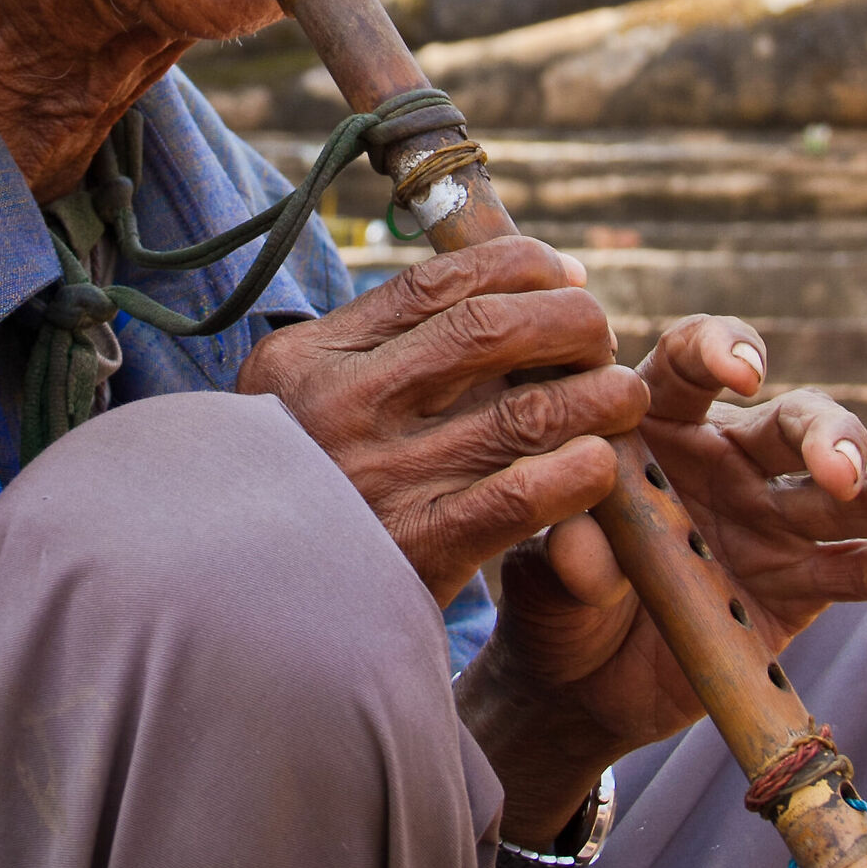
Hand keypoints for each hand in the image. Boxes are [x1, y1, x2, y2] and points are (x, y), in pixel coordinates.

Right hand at [238, 235, 649, 604]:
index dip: (520, 266)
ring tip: (626, 394)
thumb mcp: (300, 397)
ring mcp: (378, 479)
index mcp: (309, 357)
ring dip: (595, 394)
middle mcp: (340, 407)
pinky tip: (602, 463)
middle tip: (600, 335)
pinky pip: (517, 497)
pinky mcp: (416, 550)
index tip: (564, 275)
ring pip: (521, 412)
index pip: (435, 283)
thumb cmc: (296, 484)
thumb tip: (515, 281)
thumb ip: (382, 344)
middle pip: (488, 330)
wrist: (240, 601)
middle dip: (568, 321)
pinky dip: (575, 473)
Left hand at [459, 314, 866, 844]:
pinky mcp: (803, 584)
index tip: (741, 374)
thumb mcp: (544, 579)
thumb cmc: (553, 603)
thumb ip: (569, 558)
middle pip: (791, 422)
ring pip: (847, 496)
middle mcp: (726, 457)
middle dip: (827, 437)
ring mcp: (773, 519)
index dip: (719, 351)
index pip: (690, 361)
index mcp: (653, 424)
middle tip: (841, 471)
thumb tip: (580, 543)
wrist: (578, 686)